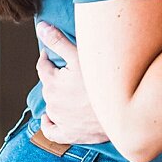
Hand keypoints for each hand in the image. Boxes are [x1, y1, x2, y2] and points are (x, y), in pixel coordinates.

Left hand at [35, 22, 108, 144]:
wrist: (121, 110)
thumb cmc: (102, 81)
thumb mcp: (80, 55)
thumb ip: (58, 41)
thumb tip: (40, 27)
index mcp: (52, 82)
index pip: (42, 66)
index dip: (48, 58)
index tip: (54, 55)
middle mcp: (52, 102)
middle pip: (48, 85)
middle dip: (56, 77)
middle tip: (71, 72)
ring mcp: (60, 119)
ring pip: (51, 105)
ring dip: (57, 98)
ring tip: (72, 91)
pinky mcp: (69, 134)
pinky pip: (51, 131)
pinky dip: (49, 124)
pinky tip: (50, 118)